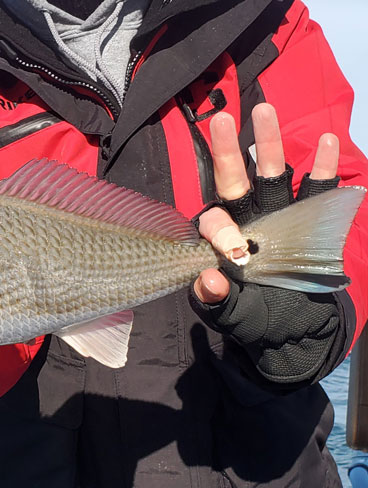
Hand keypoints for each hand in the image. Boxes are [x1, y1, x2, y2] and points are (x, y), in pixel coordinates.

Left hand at [190, 102, 344, 383]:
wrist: (294, 330)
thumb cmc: (256, 321)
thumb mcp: (234, 317)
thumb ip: (218, 302)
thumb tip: (208, 281)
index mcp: (221, 242)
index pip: (214, 221)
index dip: (221, 228)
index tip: (236, 248)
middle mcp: (246, 221)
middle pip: (234, 182)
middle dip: (227, 152)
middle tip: (219, 120)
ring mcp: (277, 217)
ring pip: (272, 175)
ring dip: (270, 144)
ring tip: (265, 110)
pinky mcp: (308, 220)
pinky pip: (316, 191)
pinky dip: (324, 168)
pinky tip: (328, 141)